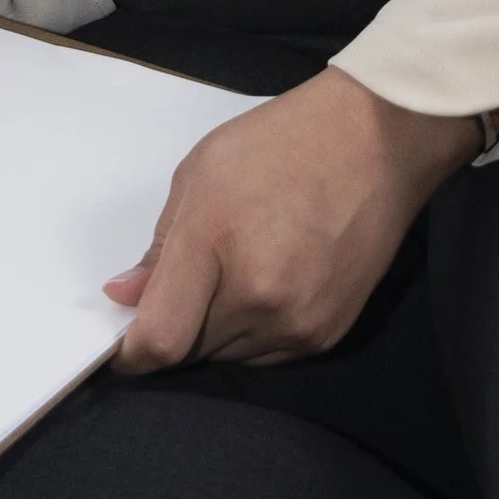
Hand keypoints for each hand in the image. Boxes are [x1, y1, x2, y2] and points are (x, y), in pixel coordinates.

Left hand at [107, 68, 477, 369]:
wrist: (375, 141)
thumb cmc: (279, 145)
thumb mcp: (201, 174)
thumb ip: (161, 245)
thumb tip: (125, 296)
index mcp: (218, 248)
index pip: (161, 340)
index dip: (132, 353)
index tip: (124, 342)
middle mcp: (260, 299)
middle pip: (191, 352)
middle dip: (177, 326)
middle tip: (192, 279)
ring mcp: (298, 323)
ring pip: (228, 356)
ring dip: (217, 330)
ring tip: (238, 270)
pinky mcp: (327, 335)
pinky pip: (267, 355)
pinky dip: (254, 331)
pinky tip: (269, 282)